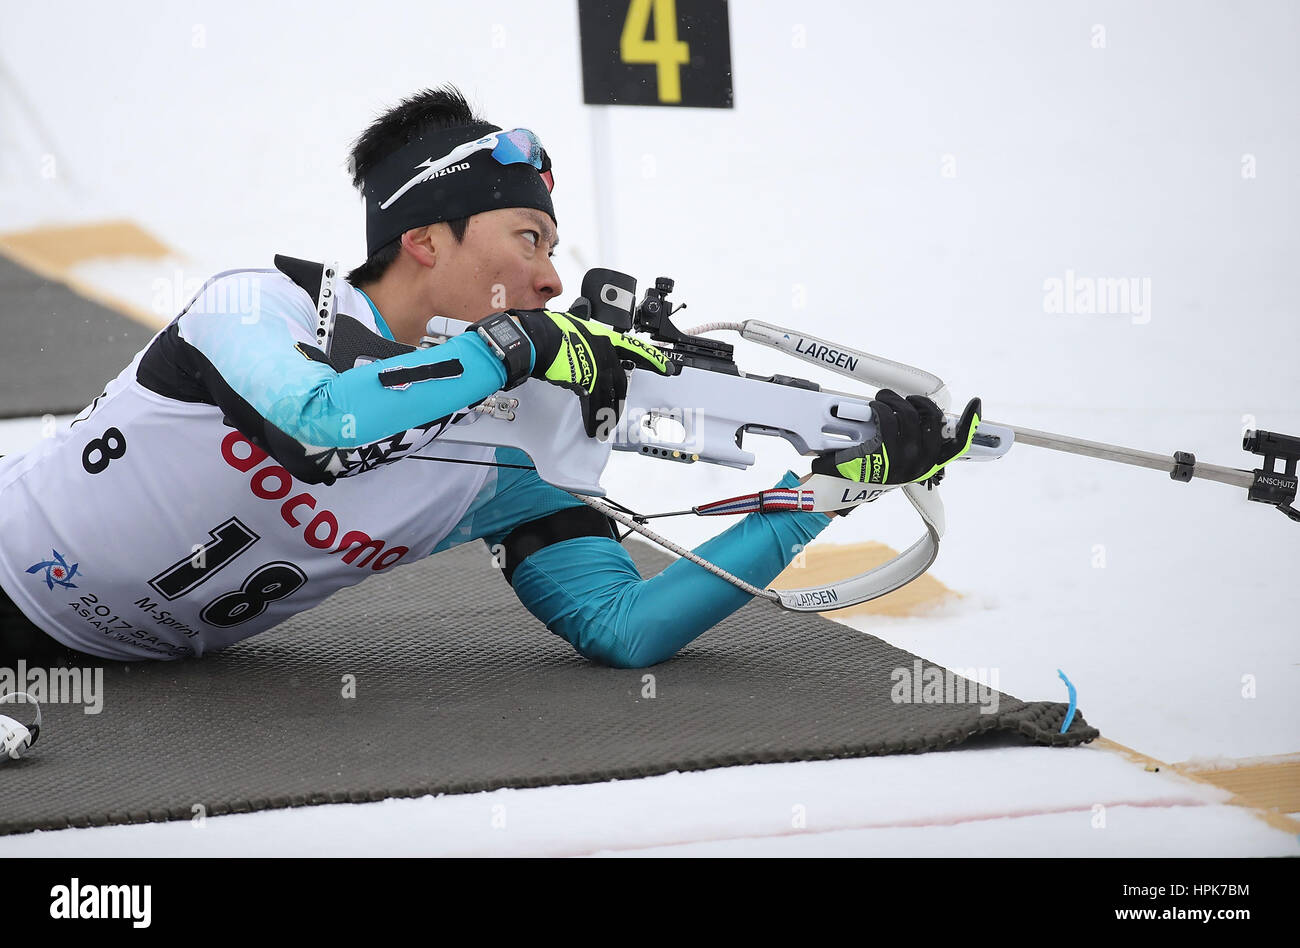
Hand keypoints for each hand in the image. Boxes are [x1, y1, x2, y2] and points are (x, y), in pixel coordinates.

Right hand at [512, 309, 671, 437]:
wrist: (537, 340)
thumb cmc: (551, 331)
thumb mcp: (576, 328)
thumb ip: (587, 342)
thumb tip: (585, 350)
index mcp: (606, 339)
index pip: (635, 350)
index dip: (653, 360)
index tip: (668, 368)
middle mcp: (606, 353)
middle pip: (620, 383)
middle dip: (618, 404)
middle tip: (615, 417)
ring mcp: (597, 368)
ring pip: (608, 398)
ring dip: (606, 416)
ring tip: (603, 430)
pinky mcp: (586, 382)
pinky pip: (593, 404)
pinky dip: (592, 418)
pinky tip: (592, 427)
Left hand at [811, 389, 980, 509]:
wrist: (845, 486)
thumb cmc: (874, 468)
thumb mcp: (901, 460)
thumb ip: (915, 442)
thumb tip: (920, 413)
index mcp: (930, 464)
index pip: (957, 445)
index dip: (970, 423)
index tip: (975, 404)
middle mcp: (921, 463)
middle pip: (932, 419)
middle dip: (917, 401)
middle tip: (902, 398)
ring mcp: (904, 460)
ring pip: (908, 415)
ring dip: (894, 400)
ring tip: (883, 399)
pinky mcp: (884, 454)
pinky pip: (887, 420)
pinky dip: (880, 407)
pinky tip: (874, 408)